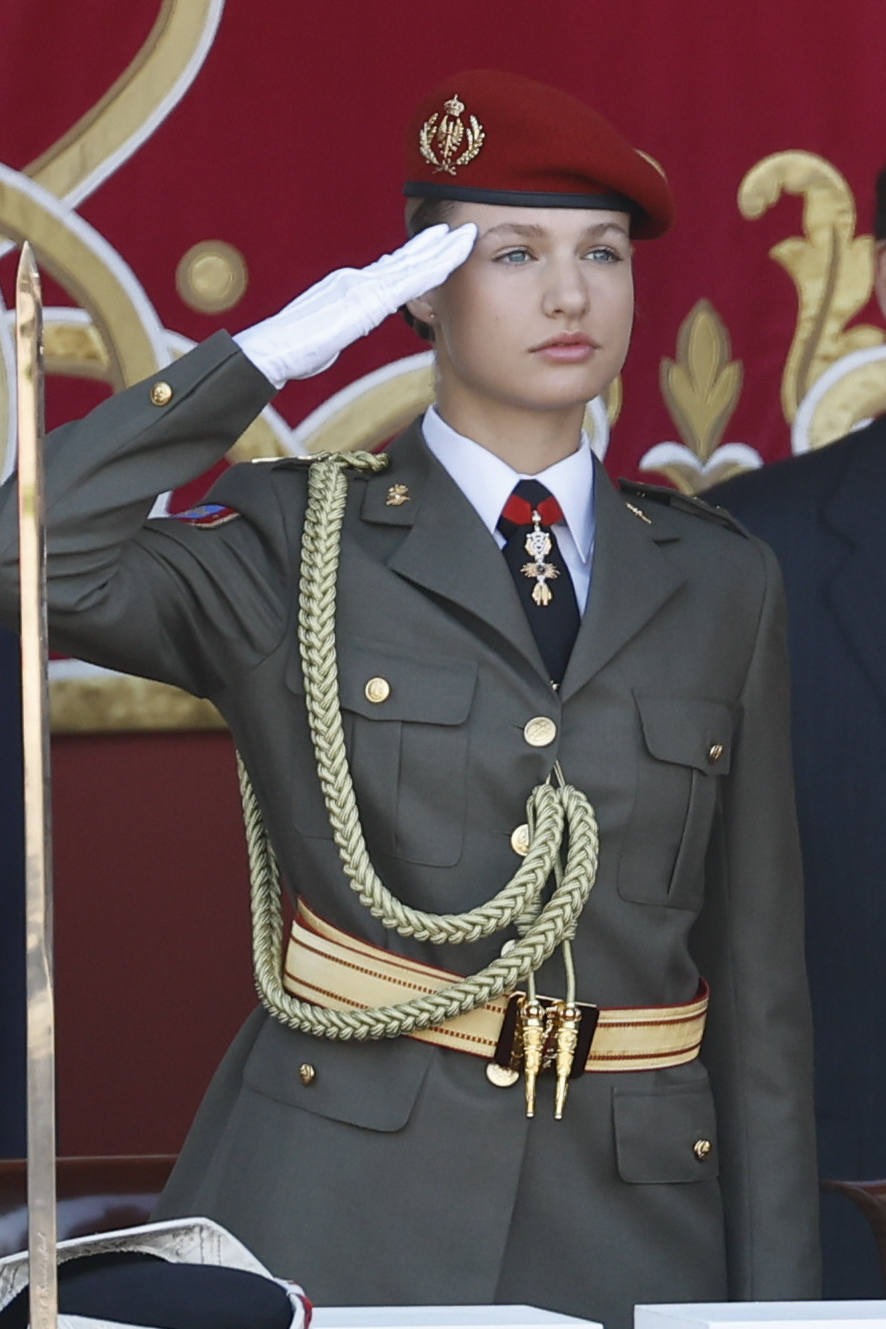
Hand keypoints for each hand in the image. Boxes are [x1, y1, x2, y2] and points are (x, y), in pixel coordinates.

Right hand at [233, 223, 475, 387]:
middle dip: (433, 245)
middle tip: (459, 230)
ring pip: (412, 265)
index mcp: (347, 289)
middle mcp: (356, 280)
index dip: (414, 257)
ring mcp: (361, 287)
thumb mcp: (322, 338)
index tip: (434, 245)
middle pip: (403, 260)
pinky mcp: (366, 301)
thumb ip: (336, 329)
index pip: (388, 270)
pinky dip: (433, 267)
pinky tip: (452, 259)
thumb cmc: (290, 353)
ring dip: (442, 250)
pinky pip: (409, 281)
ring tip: (465, 235)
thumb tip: (337, 334)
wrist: (270, 352)